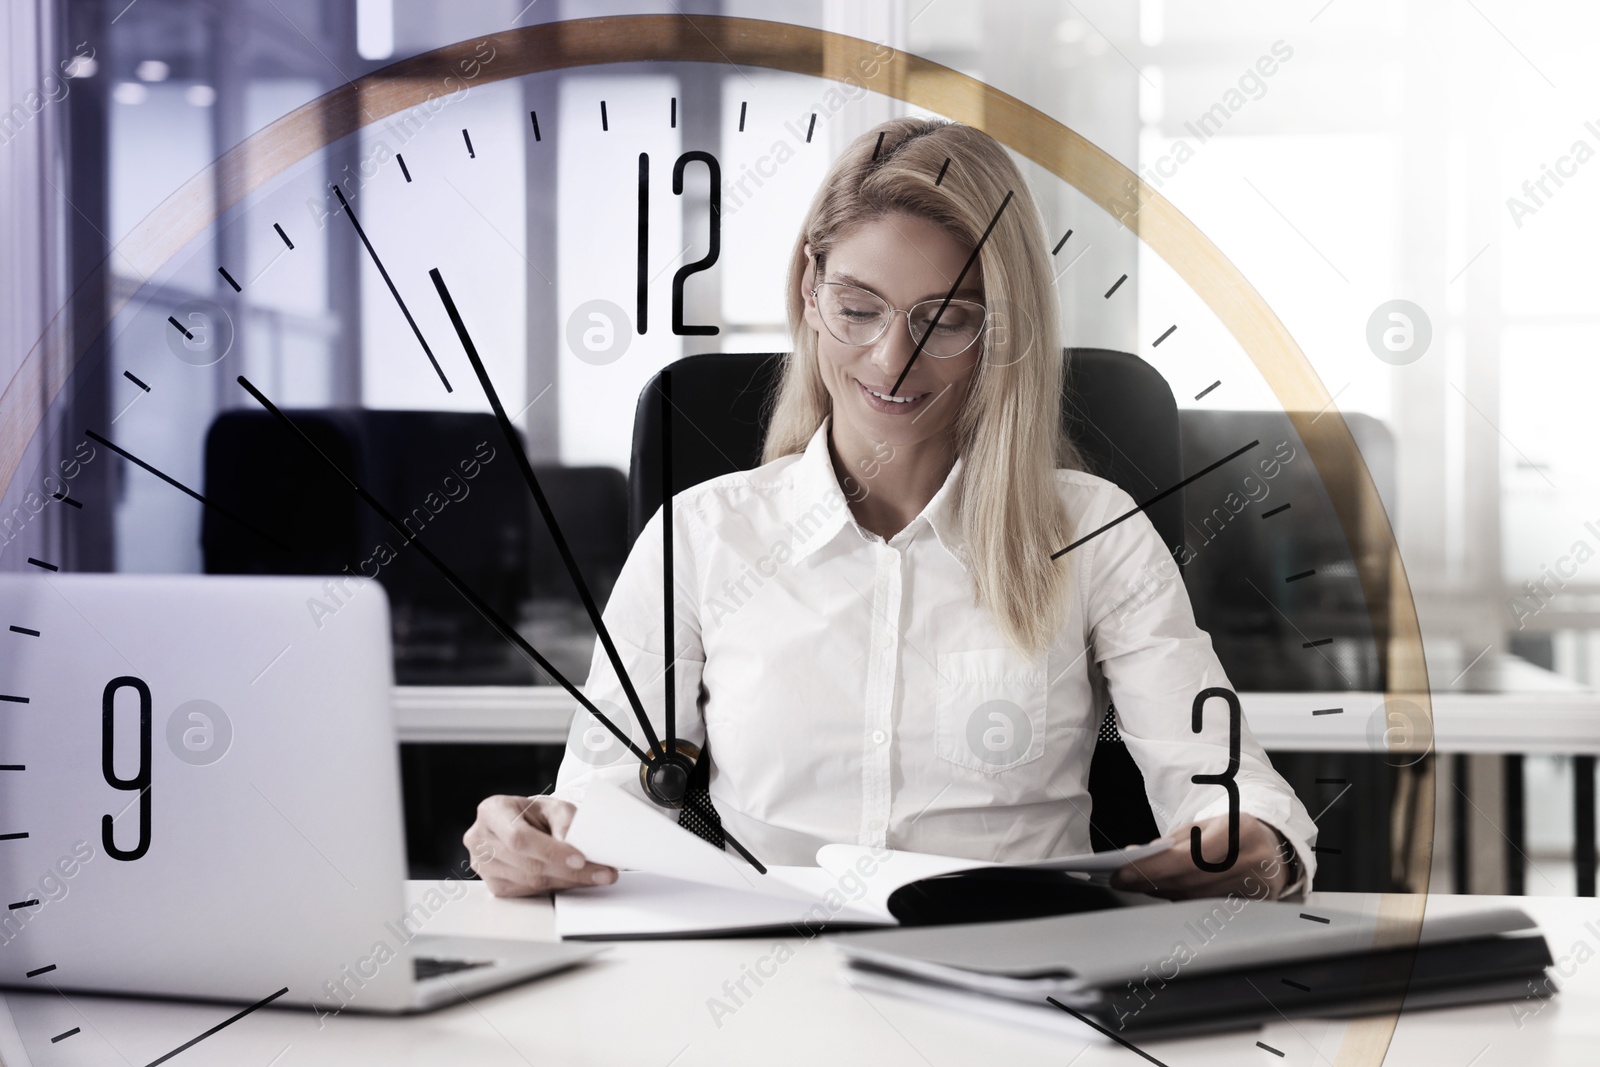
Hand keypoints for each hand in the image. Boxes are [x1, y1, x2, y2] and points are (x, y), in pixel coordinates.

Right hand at [464, 794, 618, 895]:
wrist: (523, 825)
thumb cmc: (536, 814)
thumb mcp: (553, 806)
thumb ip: (565, 821)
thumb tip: (573, 846)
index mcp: (492, 811)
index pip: (520, 838)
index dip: (550, 851)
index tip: (580, 859)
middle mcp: (481, 838)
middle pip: (526, 863)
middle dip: (568, 871)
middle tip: (601, 872)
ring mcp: (483, 865)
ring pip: (529, 881)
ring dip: (567, 881)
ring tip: (596, 876)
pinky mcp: (493, 884)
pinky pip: (527, 892)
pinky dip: (554, 887)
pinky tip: (573, 880)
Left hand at [1109, 813, 1293, 899]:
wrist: (1273, 847)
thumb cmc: (1234, 832)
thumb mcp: (1208, 824)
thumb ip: (1175, 840)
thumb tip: (1139, 855)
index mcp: (1240, 833)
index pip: (1188, 857)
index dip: (1152, 868)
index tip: (1122, 873)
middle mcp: (1251, 862)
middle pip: (1190, 881)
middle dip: (1150, 881)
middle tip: (1122, 879)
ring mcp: (1257, 888)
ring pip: (1195, 898)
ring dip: (1162, 891)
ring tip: (1138, 883)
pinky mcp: (1254, 906)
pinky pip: (1207, 907)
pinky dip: (1182, 899)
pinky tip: (1165, 891)